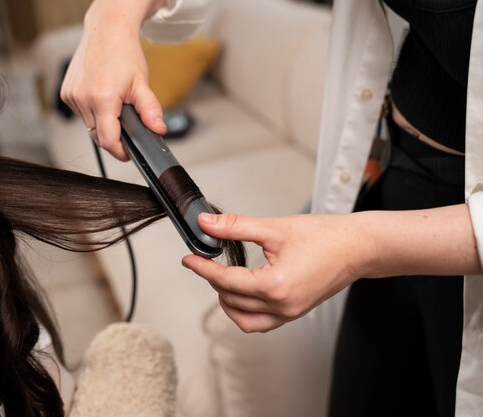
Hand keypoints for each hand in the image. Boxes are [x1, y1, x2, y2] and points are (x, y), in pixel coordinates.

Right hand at [60, 0, 166, 160]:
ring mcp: (72, 96)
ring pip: (89, 126)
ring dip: (103, 123)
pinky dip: (92, 112)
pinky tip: (101, 97)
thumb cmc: (124, 54)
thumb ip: (150, 110)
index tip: (128, 152)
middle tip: (126, 122)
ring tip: (114, 104)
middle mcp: (83, 99)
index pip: (108, 141)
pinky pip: (81, 114)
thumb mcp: (142, 84)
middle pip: (98, 136)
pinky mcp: (66, 93)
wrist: (107, 30)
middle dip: (114, 136)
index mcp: (102, 99)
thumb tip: (159, 129)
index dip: (120, 151)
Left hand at [182, 213, 373, 332]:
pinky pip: (261, 323)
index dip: (202, 269)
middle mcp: (282, 306)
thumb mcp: (274, 228)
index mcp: (275, 285)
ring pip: (244, 320)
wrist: (358, 247)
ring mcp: (289, 313)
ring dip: (227, 301)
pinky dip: (245, 311)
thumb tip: (206, 224)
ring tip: (222, 278)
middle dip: (213, 281)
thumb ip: (235, 227)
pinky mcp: (295, 313)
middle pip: (231, 300)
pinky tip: (242, 291)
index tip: (188, 260)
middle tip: (205, 261)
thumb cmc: (325, 236)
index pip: (225, 281)